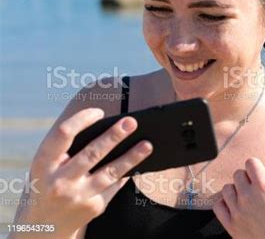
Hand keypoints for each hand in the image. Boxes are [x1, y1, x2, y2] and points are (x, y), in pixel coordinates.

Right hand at [11, 108, 152, 237]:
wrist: (43, 226)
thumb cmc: (49, 183)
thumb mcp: (47, 166)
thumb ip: (67, 148)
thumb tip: (106, 126)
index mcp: (43, 163)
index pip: (63, 134)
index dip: (82, 120)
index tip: (100, 111)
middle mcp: (58, 181)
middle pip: (92, 154)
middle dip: (114, 136)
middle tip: (131, 122)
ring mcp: (77, 196)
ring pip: (110, 173)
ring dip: (131, 157)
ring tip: (147, 144)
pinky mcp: (93, 207)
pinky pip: (115, 185)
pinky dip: (126, 172)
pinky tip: (139, 162)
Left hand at [213, 157, 264, 238]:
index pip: (250, 162)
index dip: (257, 167)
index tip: (261, 174)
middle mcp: (248, 197)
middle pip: (238, 174)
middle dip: (247, 178)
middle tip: (257, 189)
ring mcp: (237, 211)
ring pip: (227, 188)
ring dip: (236, 190)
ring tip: (247, 199)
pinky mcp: (230, 225)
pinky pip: (218, 206)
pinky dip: (225, 204)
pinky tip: (236, 207)